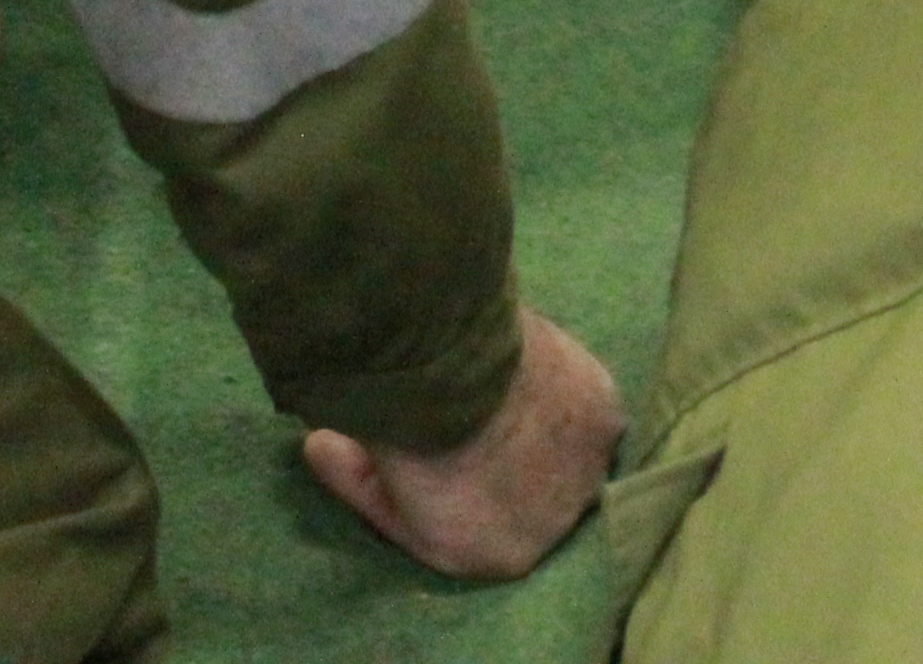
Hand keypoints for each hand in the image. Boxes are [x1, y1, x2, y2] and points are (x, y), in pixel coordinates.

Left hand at [302, 306, 627, 579]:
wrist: (460, 382)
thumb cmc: (411, 443)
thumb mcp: (376, 476)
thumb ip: (360, 477)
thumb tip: (316, 447)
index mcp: (499, 558)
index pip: (482, 533)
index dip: (460, 496)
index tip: (435, 461)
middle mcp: (554, 529)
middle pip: (528, 495)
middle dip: (504, 466)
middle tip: (468, 419)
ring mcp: (586, 473)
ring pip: (564, 450)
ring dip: (543, 427)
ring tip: (505, 385)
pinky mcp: (606, 421)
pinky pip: (589, 408)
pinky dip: (568, 389)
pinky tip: (537, 363)